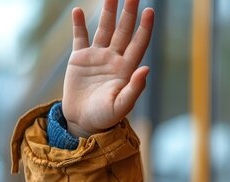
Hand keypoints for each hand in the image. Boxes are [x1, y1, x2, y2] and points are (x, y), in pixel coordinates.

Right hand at [62, 0, 153, 137]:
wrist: (83, 122)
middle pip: (123, 30)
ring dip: (108, 12)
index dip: (145, 27)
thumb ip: (135, 88)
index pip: (138, 43)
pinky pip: (80, 38)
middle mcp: (114, 59)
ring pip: (104, 29)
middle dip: (128, 12)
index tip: (150, 10)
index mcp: (127, 69)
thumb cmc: (106, 117)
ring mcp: (97, 57)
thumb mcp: (122, 105)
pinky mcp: (79, 59)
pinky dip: (79, 24)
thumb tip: (146, 69)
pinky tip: (79, 11)